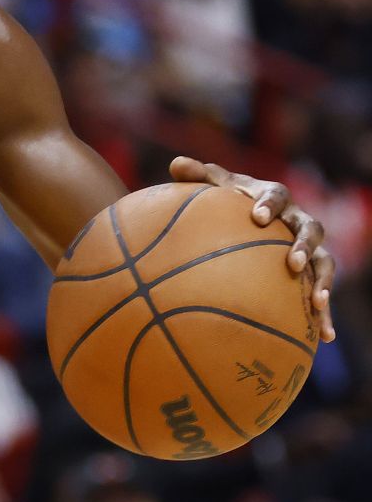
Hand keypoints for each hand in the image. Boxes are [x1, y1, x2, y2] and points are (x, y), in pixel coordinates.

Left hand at [170, 156, 335, 342]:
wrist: (245, 217)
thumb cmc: (224, 200)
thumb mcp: (210, 187)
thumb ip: (196, 176)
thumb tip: (176, 163)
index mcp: (272, 197)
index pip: (275, 195)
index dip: (269, 204)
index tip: (257, 217)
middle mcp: (296, 221)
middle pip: (310, 229)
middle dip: (303, 245)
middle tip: (291, 261)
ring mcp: (307, 247)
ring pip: (324, 262)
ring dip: (324, 281)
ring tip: (318, 303)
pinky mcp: (310, 272)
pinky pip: (320, 292)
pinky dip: (325, 314)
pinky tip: (325, 337)